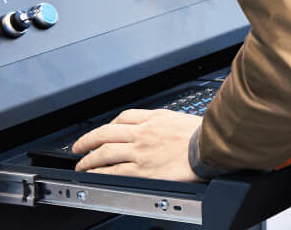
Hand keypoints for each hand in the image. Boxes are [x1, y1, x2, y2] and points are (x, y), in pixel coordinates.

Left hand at [71, 109, 204, 182]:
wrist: (212, 146)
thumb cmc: (204, 134)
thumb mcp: (181, 118)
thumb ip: (165, 122)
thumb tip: (161, 126)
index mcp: (154, 118)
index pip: (124, 117)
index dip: (109, 124)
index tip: (103, 130)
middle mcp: (143, 133)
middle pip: (106, 133)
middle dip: (87, 140)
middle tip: (78, 146)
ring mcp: (140, 151)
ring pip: (105, 152)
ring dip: (88, 158)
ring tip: (81, 164)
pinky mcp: (143, 169)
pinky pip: (114, 170)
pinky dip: (100, 172)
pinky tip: (93, 174)